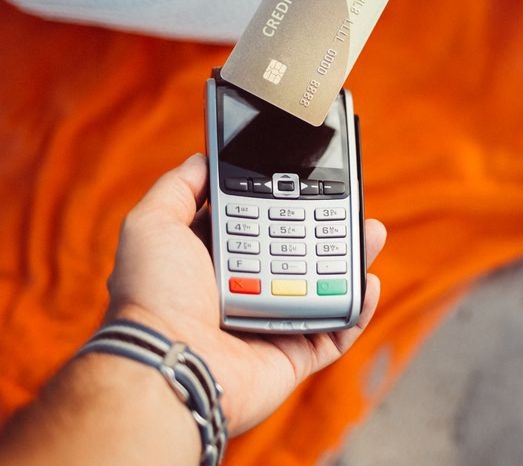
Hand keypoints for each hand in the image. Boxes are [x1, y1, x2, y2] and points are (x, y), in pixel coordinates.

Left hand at [106, 154, 387, 434]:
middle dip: (328, 226)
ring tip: (370, 231)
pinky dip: (357, 309)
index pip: (257, 224)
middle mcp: (243, 293)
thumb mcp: (151, 224)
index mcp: (213, 263)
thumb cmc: (153, 298)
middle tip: (350, 202)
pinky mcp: (293, 355)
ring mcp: (271, 325)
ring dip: (351, 259)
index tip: (307, 179)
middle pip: (298, 252)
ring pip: (324, 287)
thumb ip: (179, 188)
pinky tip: (367, 282)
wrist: (169, 362)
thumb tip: (204, 160)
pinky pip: (336, 332)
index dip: (282, 201)